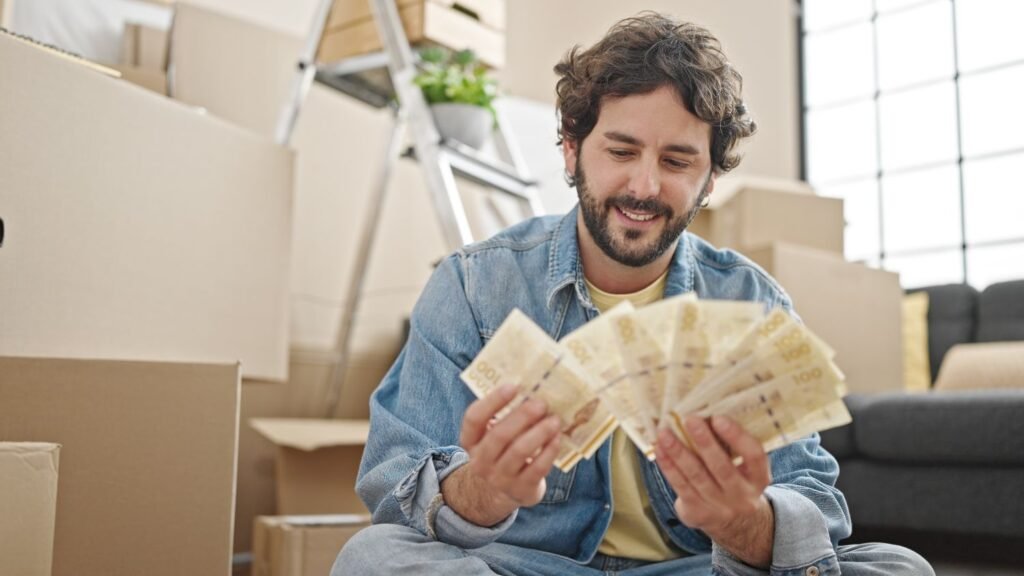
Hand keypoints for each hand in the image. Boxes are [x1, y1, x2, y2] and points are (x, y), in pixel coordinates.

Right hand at [457, 385, 561, 510]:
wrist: (498, 494)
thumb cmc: (500, 453)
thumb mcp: (491, 437)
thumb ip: (504, 416)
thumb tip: (532, 388)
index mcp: (470, 441)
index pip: (474, 418)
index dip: (492, 401)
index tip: (513, 386)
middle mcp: (480, 461)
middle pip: (499, 435)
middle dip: (522, 416)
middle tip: (541, 403)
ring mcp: (500, 478)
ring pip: (519, 451)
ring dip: (539, 432)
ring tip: (555, 420)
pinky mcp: (521, 489)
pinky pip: (537, 468)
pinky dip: (549, 451)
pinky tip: (558, 438)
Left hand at [655, 416, 771, 538]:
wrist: (734, 523)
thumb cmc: (735, 480)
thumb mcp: (745, 468)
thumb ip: (732, 447)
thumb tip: (704, 413)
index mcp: (759, 478)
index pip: (754, 456)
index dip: (737, 437)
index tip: (718, 418)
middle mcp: (742, 495)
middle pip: (722, 467)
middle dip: (704, 442)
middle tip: (689, 419)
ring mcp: (720, 507)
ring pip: (696, 476)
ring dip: (678, 452)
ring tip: (665, 433)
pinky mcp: (698, 512)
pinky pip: (681, 486)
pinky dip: (668, 466)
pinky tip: (660, 450)